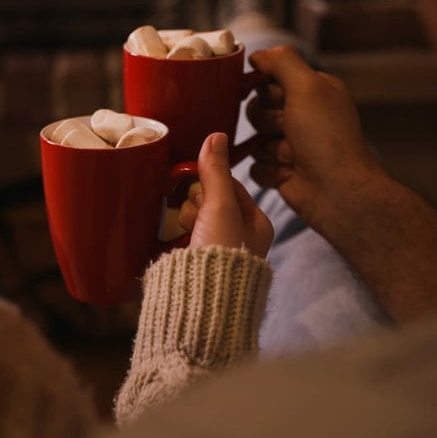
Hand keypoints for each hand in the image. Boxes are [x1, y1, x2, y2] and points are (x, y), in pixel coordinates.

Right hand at [178, 133, 272, 257]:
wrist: (201, 301)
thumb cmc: (220, 253)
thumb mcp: (220, 205)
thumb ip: (215, 171)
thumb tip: (216, 136)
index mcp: (257, 224)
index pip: (230, 185)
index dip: (210, 183)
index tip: (201, 192)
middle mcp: (242, 238)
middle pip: (210, 200)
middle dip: (197, 205)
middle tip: (197, 219)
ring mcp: (219, 252)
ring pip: (195, 217)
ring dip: (186, 221)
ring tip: (188, 236)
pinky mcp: (199, 264)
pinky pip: (184, 237)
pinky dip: (179, 237)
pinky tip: (178, 244)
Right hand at [246, 46, 385, 227]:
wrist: (337, 191)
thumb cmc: (325, 137)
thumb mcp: (307, 86)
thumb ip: (281, 62)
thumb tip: (257, 55)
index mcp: (311, 91)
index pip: (269, 79)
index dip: (261, 87)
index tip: (262, 93)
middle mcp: (301, 116)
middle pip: (256, 109)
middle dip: (267, 121)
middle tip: (287, 129)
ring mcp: (290, 145)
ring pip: (254, 138)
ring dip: (269, 148)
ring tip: (292, 156)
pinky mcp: (281, 171)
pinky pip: (254, 165)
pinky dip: (268, 170)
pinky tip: (287, 174)